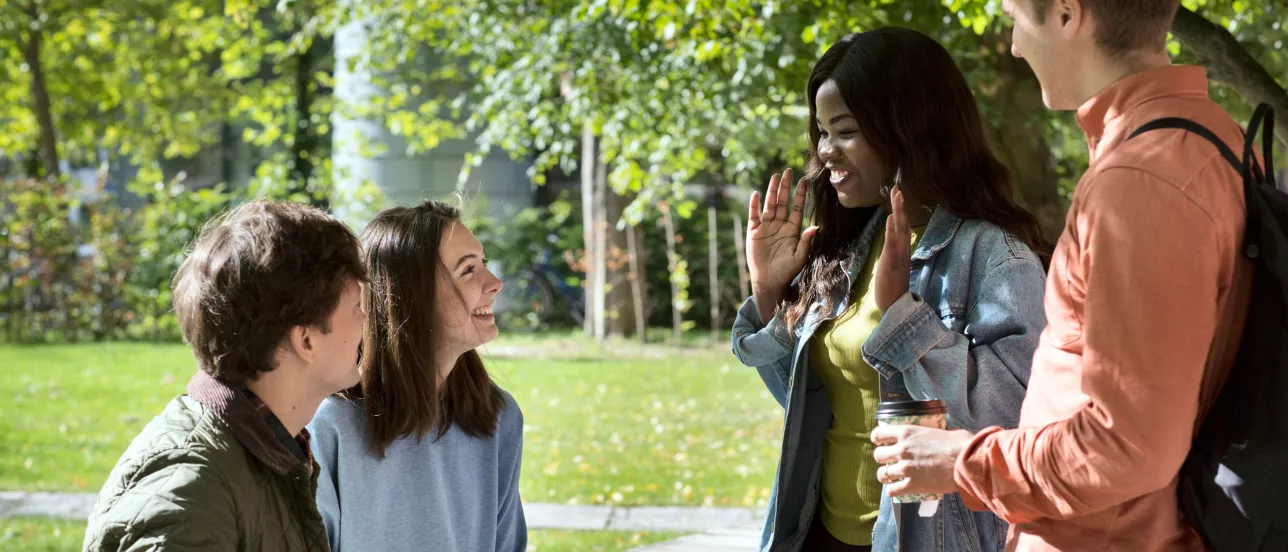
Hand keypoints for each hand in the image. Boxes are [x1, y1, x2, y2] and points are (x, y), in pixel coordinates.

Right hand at [746, 169, 817, 319]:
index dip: (801, 195)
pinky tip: (756, 194)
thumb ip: (806, 241)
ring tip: (775, 177)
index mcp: (792, 230)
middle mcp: (780, 225)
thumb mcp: (799, 257)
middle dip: (785, 187)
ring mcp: (766, 227)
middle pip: (783, 202)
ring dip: (772, 191)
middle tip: (788, 172)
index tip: (805, 181)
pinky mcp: (754, 232)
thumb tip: (815, 227)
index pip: (797, 208)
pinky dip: (754, 205)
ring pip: (769, 205)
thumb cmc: (787, 271)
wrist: (769, 281)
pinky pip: (754, 216)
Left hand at [871, 425, 973, 496]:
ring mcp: (905, 468)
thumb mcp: (940, 430)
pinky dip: (893, 491)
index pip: (878, 434)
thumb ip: (931, 433)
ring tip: (892, 477)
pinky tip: (897, 490)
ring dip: (885, 476)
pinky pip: (892, 491)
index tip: (881, 442)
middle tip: (891, 461)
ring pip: (882, 474)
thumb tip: (937, 435)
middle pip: (878, 455)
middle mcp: (901, 449)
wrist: (967, 462)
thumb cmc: (959, 444)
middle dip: (882, 459)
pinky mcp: (912, 485)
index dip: (878, 439)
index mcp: (906, 432)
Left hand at [874, 186, 910, 313]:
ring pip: (900, 230)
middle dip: (900, 205)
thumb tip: (891, 221)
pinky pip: (893, 244)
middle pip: (903, 223)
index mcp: (902, 249)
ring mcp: (899, 256)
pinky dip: (892, 231)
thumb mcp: (890, 259)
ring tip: (897, 195)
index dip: (900, 209)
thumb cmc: (891, 285)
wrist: (894, 306)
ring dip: (899, 212)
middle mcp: (903, 250)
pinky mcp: (892, 263)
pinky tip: (892, 218)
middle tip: (897, 187)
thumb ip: (891, 241)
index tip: (897, 193)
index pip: (902, 225)